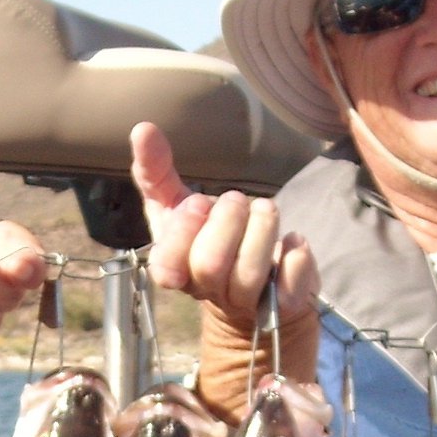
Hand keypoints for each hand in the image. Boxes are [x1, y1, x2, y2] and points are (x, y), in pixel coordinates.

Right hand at [129, 121, 315, 327]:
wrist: (254, 289)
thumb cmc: (208, 238)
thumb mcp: (176, 205)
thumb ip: (156, 171)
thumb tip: (142, 129)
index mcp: (177, 268)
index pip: (166, 266)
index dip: (183, 232)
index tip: (199, 204)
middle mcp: (208, 291)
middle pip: (209, 266)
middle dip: (227, 221)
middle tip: (238, 200)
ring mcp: (245, 303)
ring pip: (248, 276)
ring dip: (262, 229)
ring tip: (265, 209)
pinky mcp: (282, 307)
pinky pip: (289, 290)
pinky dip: (295, 256)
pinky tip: (292, 240)